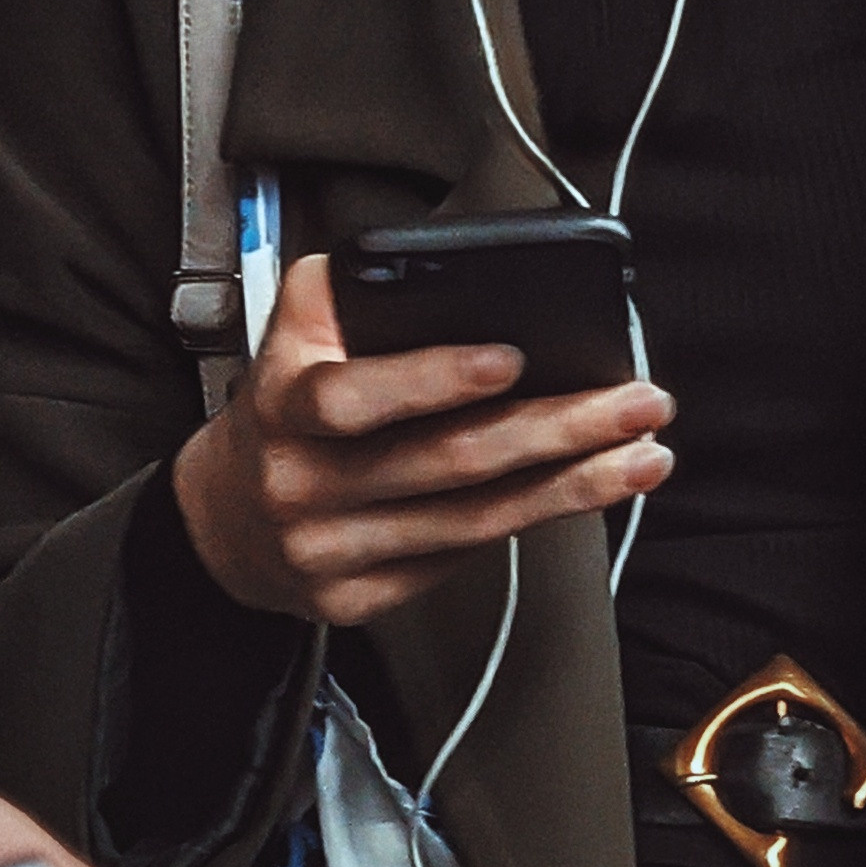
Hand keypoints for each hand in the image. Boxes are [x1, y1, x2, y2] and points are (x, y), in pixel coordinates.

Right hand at [172, 252, 672, 626]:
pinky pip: (464, 557)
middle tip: (635, 403)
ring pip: (474, 522)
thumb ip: (353, 284)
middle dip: (557, 430)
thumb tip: (452, 266)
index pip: (356, 396)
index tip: (514, 357)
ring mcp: (332, 552)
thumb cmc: (284, 407)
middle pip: (447, 463)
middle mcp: (303, 485)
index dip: (435, 379)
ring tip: (641, 454)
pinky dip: (533, 521)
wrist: (224, 517)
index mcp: (283, 405)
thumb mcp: (291, 328)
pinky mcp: (360, 600)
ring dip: (572, 486)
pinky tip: (583, 492)